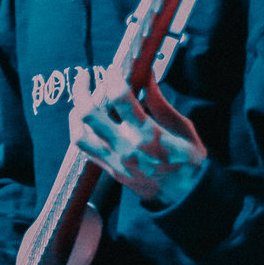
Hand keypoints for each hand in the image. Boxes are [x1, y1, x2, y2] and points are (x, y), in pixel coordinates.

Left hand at [71, 73, 207, 206]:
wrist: (185, 196)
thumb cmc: (188, 159)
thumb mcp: (182, 127)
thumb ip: (160, 102)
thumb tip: (146, 75)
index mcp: (148, 134)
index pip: (119, 98)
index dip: (113, 77)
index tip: (113, 68)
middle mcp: (126, 148)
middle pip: (89, 114)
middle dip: (82, 89)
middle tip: (84, 76)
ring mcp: (115, 162)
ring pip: (79, 134)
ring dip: (75, 112)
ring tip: (80, 100)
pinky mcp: (110, 170)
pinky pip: (85, 150)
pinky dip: (80, 131)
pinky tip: (86, 121)